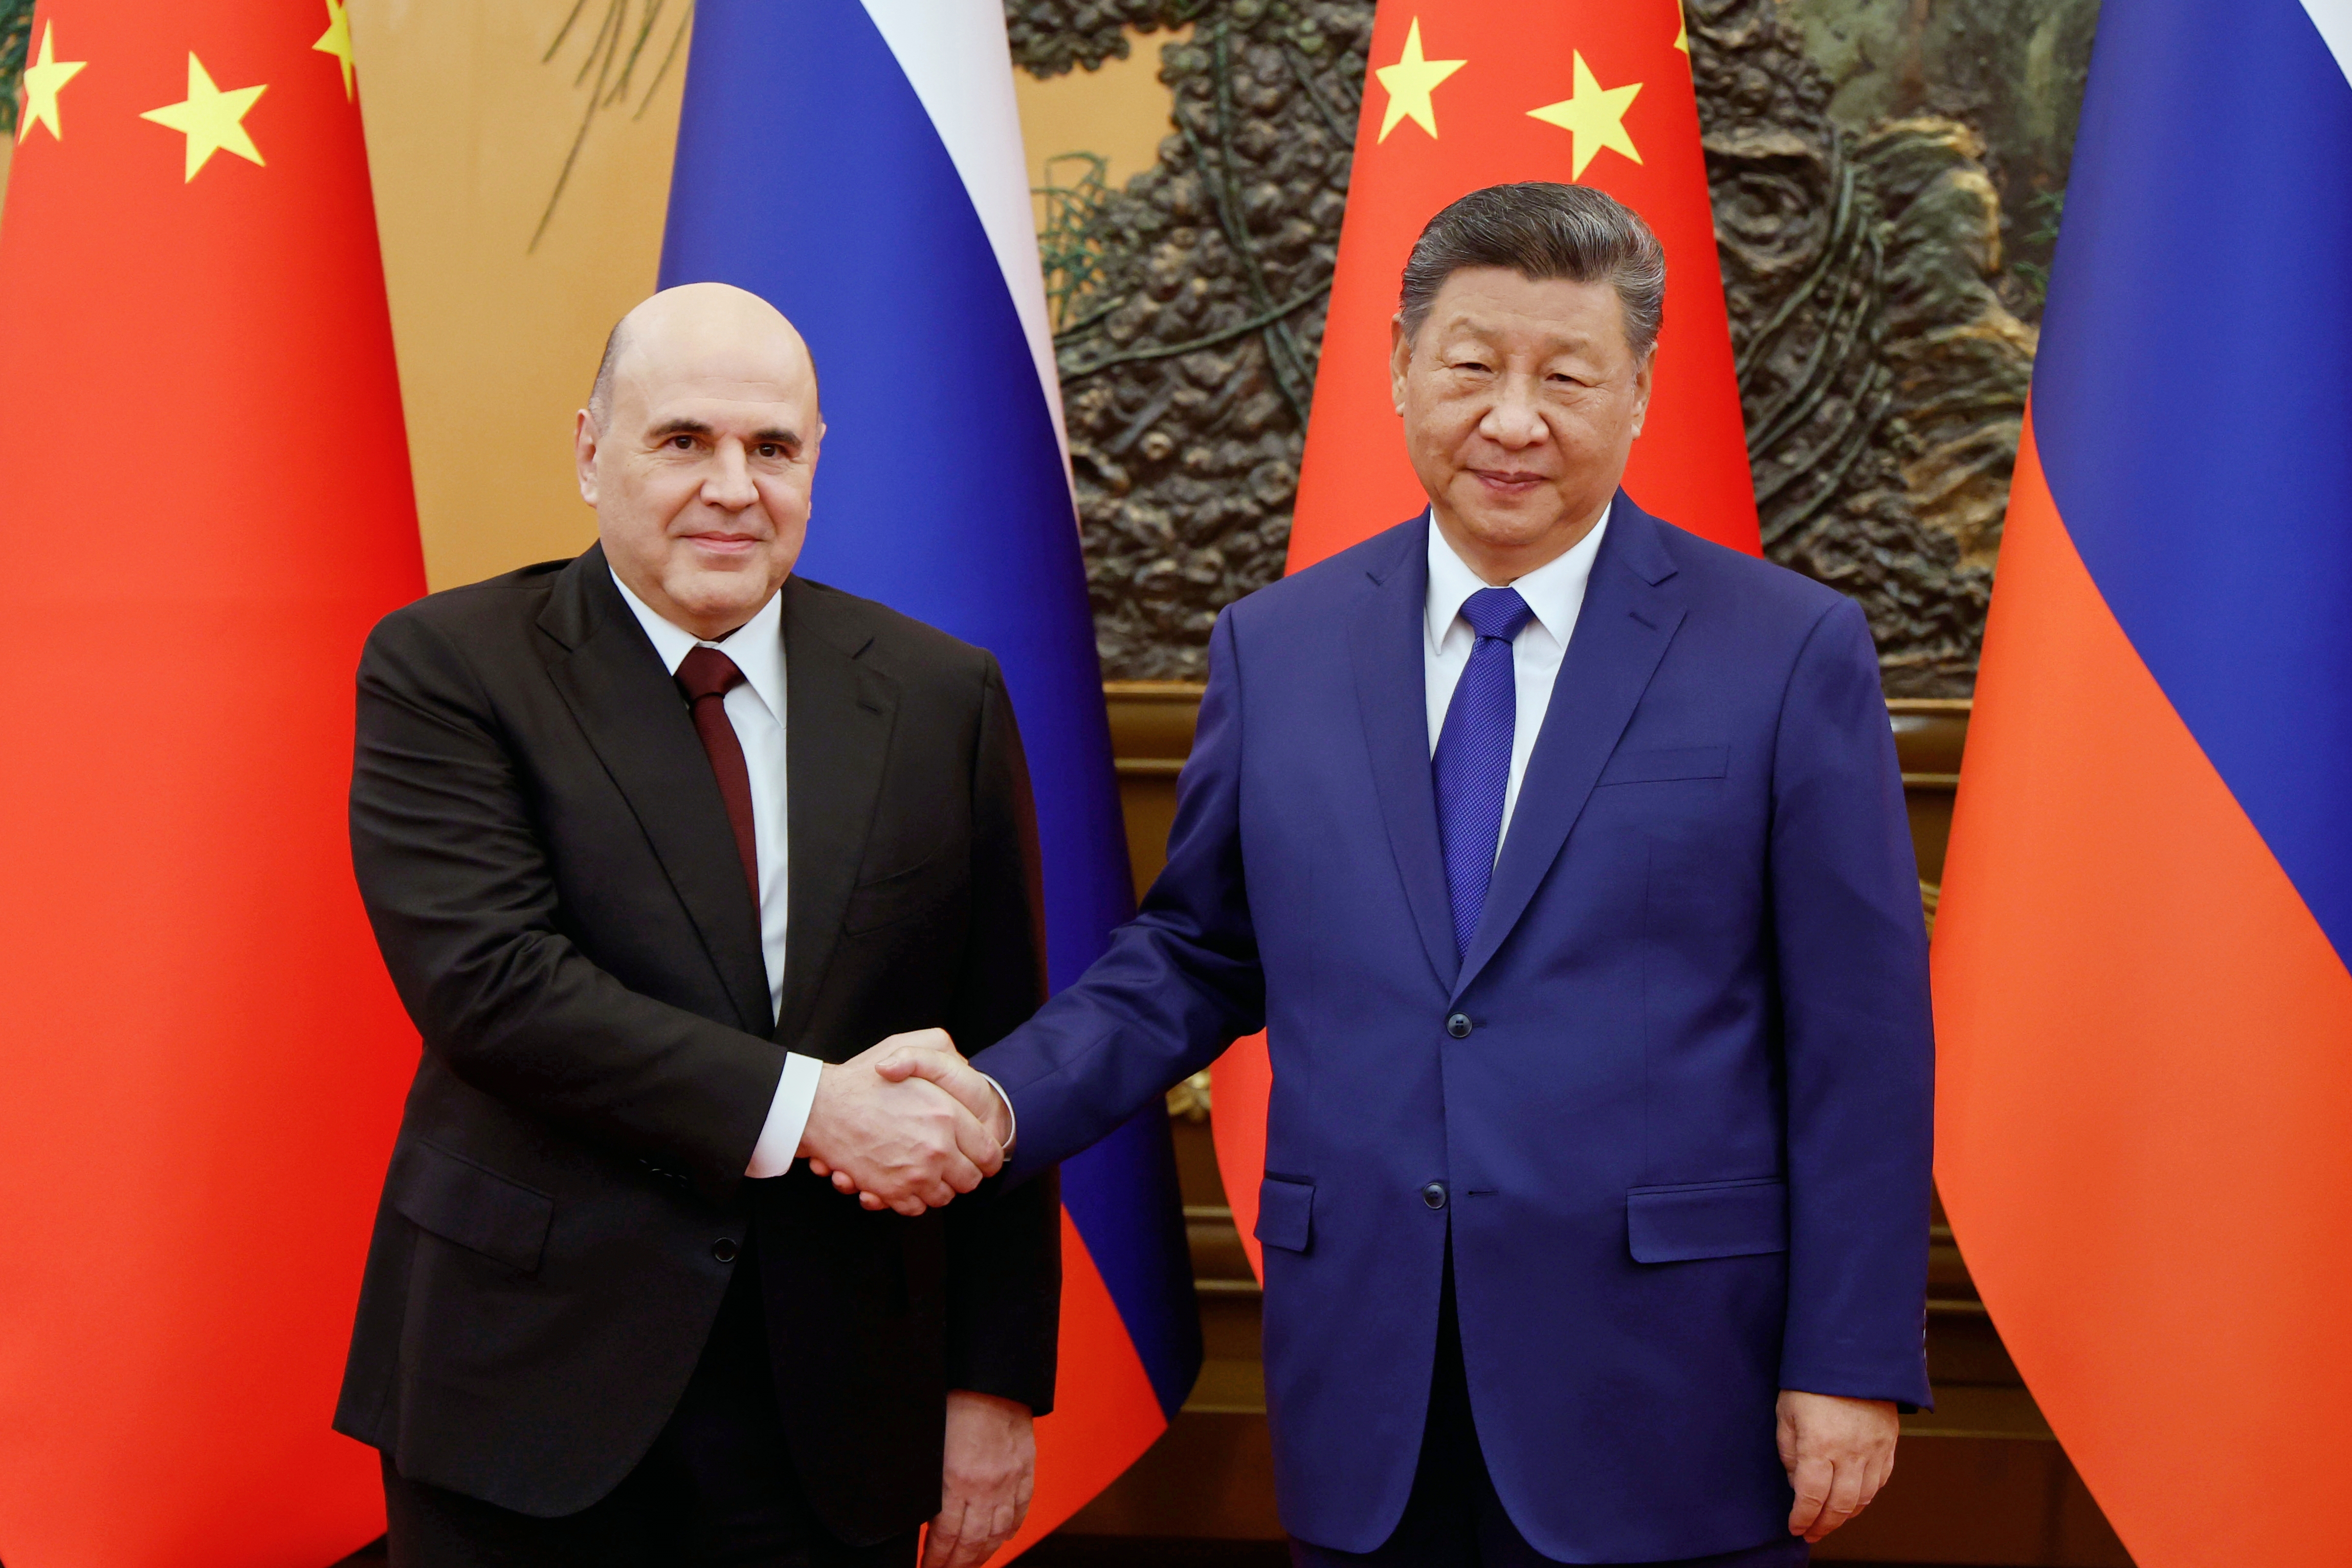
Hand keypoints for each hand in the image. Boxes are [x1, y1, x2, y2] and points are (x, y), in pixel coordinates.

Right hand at [797, 1035, 1003, 1216]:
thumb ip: (942, 1056)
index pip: (988, 1152)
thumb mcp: (908, 1049)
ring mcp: (915, 1174)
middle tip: (952, 1165)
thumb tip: (965, 1066)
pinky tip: (905, 1181)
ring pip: (944, 1197)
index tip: (980, 1157)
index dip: (986, 1157)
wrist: (821, 1108)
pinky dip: (913, 1199)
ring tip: (926, 1171)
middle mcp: (937, 1148)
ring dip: (938, 1187)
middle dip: (963, 1175)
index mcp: (948, 1115)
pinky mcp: (892, 1192)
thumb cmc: (862, 1080)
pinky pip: (916, 1208)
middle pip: (970, 1180)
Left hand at [922, 1390, 1033, 1567]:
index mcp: (955, 1482)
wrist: (994, 1378)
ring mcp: (1009, 1482)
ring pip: (997, 1534)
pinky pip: (1020, 1511)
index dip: (935, 1560)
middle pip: (972, 1543)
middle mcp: (985, 1488)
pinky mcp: (1026, 1471)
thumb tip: (921, 1512)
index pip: (944, 1537)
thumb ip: (930, 1481)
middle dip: (957, 1565)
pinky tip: (1002, 1540)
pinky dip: (1011, 1531)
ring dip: (983, 1555)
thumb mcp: (931, 1444)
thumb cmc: (955, 1402)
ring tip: (970, 1565)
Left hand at [1777, 1390, 1897, 1541]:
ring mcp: (1874, 1449)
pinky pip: (1880, 1480)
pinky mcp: (1889, 1443)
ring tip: (1831, 1520)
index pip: (1811, 1497)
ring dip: (1846, 1514)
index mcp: (1819, 1445)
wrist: (1851, 1353)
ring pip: (1863, 1498)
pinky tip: (1854, 1499)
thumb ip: (1790, 1451)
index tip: (1795, 1527)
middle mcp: (1850, 1452)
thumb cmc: (1812, 1379)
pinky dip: (1866, 1496)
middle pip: (1840, 1505)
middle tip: (1812, 1532)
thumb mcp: (1786, 1412)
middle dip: (1824, 1525)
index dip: (1802, 1518)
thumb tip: (1798, 1483)